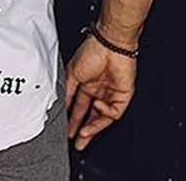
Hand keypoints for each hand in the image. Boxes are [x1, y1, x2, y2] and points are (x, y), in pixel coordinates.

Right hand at [65, 36, 135, 150]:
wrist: (110, 43)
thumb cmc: (91, 50)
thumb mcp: (72, 72)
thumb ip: (67, 91)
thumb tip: (62, 106)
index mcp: (86, 84)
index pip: (79, 107)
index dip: (73, 119)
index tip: (67, 130)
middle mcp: (98, 91)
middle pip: (91, 116)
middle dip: (83, 130)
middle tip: (77, 142)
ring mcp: (111, 94)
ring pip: (102, 118)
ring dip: (92, 127)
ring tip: (83, 135)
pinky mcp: (123, 97)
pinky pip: (114, 112)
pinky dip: (104, 112)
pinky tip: (97, 106)